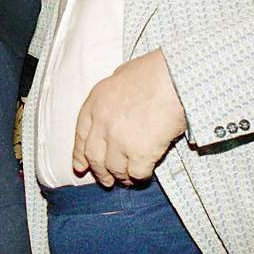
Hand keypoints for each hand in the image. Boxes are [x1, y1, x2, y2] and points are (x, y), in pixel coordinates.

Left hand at [72, 49, 185, 187]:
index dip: (80, 154)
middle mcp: (102, 123)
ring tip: (129, 180)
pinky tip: (144, 175)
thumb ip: (113, 96)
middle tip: (107, 181)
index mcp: (96, 103)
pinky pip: (136, 173)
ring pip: (114, 169)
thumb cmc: (154, 72)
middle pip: (94, 157)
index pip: (81, 135)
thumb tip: (115, 105)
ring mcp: (119, 140)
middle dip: (100, 172)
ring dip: (121, 177)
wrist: (174, 79)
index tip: (81, 167)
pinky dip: (140, 177)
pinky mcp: (140, 153)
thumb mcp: (122, 76)